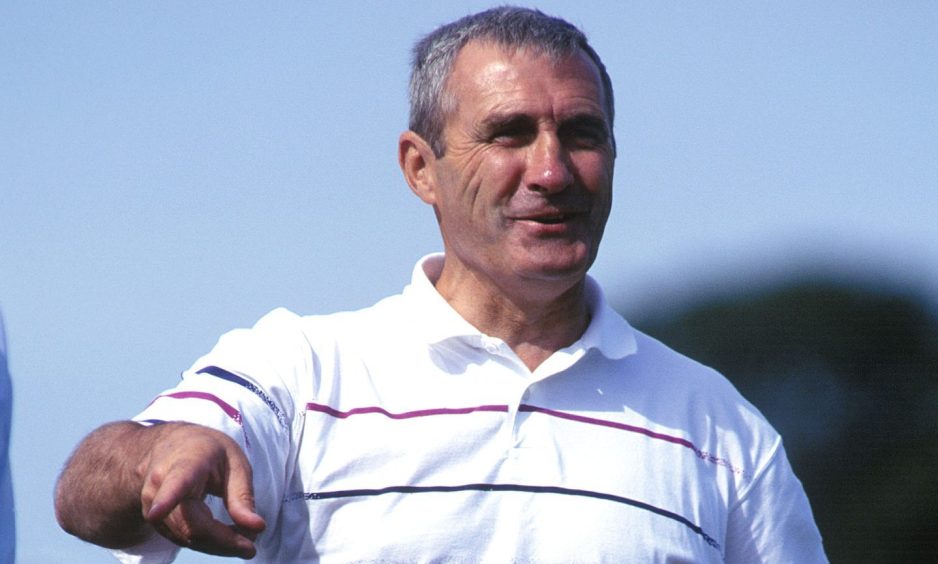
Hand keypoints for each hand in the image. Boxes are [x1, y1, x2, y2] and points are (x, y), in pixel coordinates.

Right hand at [138, 423, 266, 557]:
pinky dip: (209, 542)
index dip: (165, 500)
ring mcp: (151, 507)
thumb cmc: (208, 452)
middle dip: (225, 541)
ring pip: (188, 538)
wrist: (172, 447)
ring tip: (245, 536)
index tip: (156, 513)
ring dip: (220, 544)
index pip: (173, 484)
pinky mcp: (155, 523)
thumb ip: (242, 496)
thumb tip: (257, 528)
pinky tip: (226, 535)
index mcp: (184, 464)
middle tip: (253, 544)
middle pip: (192, 526)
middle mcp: (159, 486)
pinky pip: (185, 539)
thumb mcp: (235, 463)